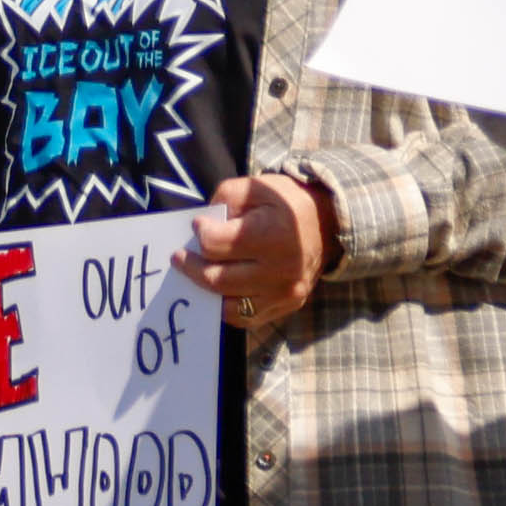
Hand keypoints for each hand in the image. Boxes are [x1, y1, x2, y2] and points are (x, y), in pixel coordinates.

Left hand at [175, 171, 332, 329]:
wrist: (327, 224)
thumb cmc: (284, 202)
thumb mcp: (254, 186)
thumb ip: (223, 200)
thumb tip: (202, 226)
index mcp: (272, 235)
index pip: (214, 244)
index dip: (200, 232)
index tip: (199, 225)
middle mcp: (281, 270)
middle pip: (216, 279)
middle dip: (190, 266)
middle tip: (179, 257)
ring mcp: (285, 293)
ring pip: (229, 306)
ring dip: (205, 290)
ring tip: (196, 273)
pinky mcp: (288, 306)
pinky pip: (246, 318)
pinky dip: (226, 307)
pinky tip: (218, 290)